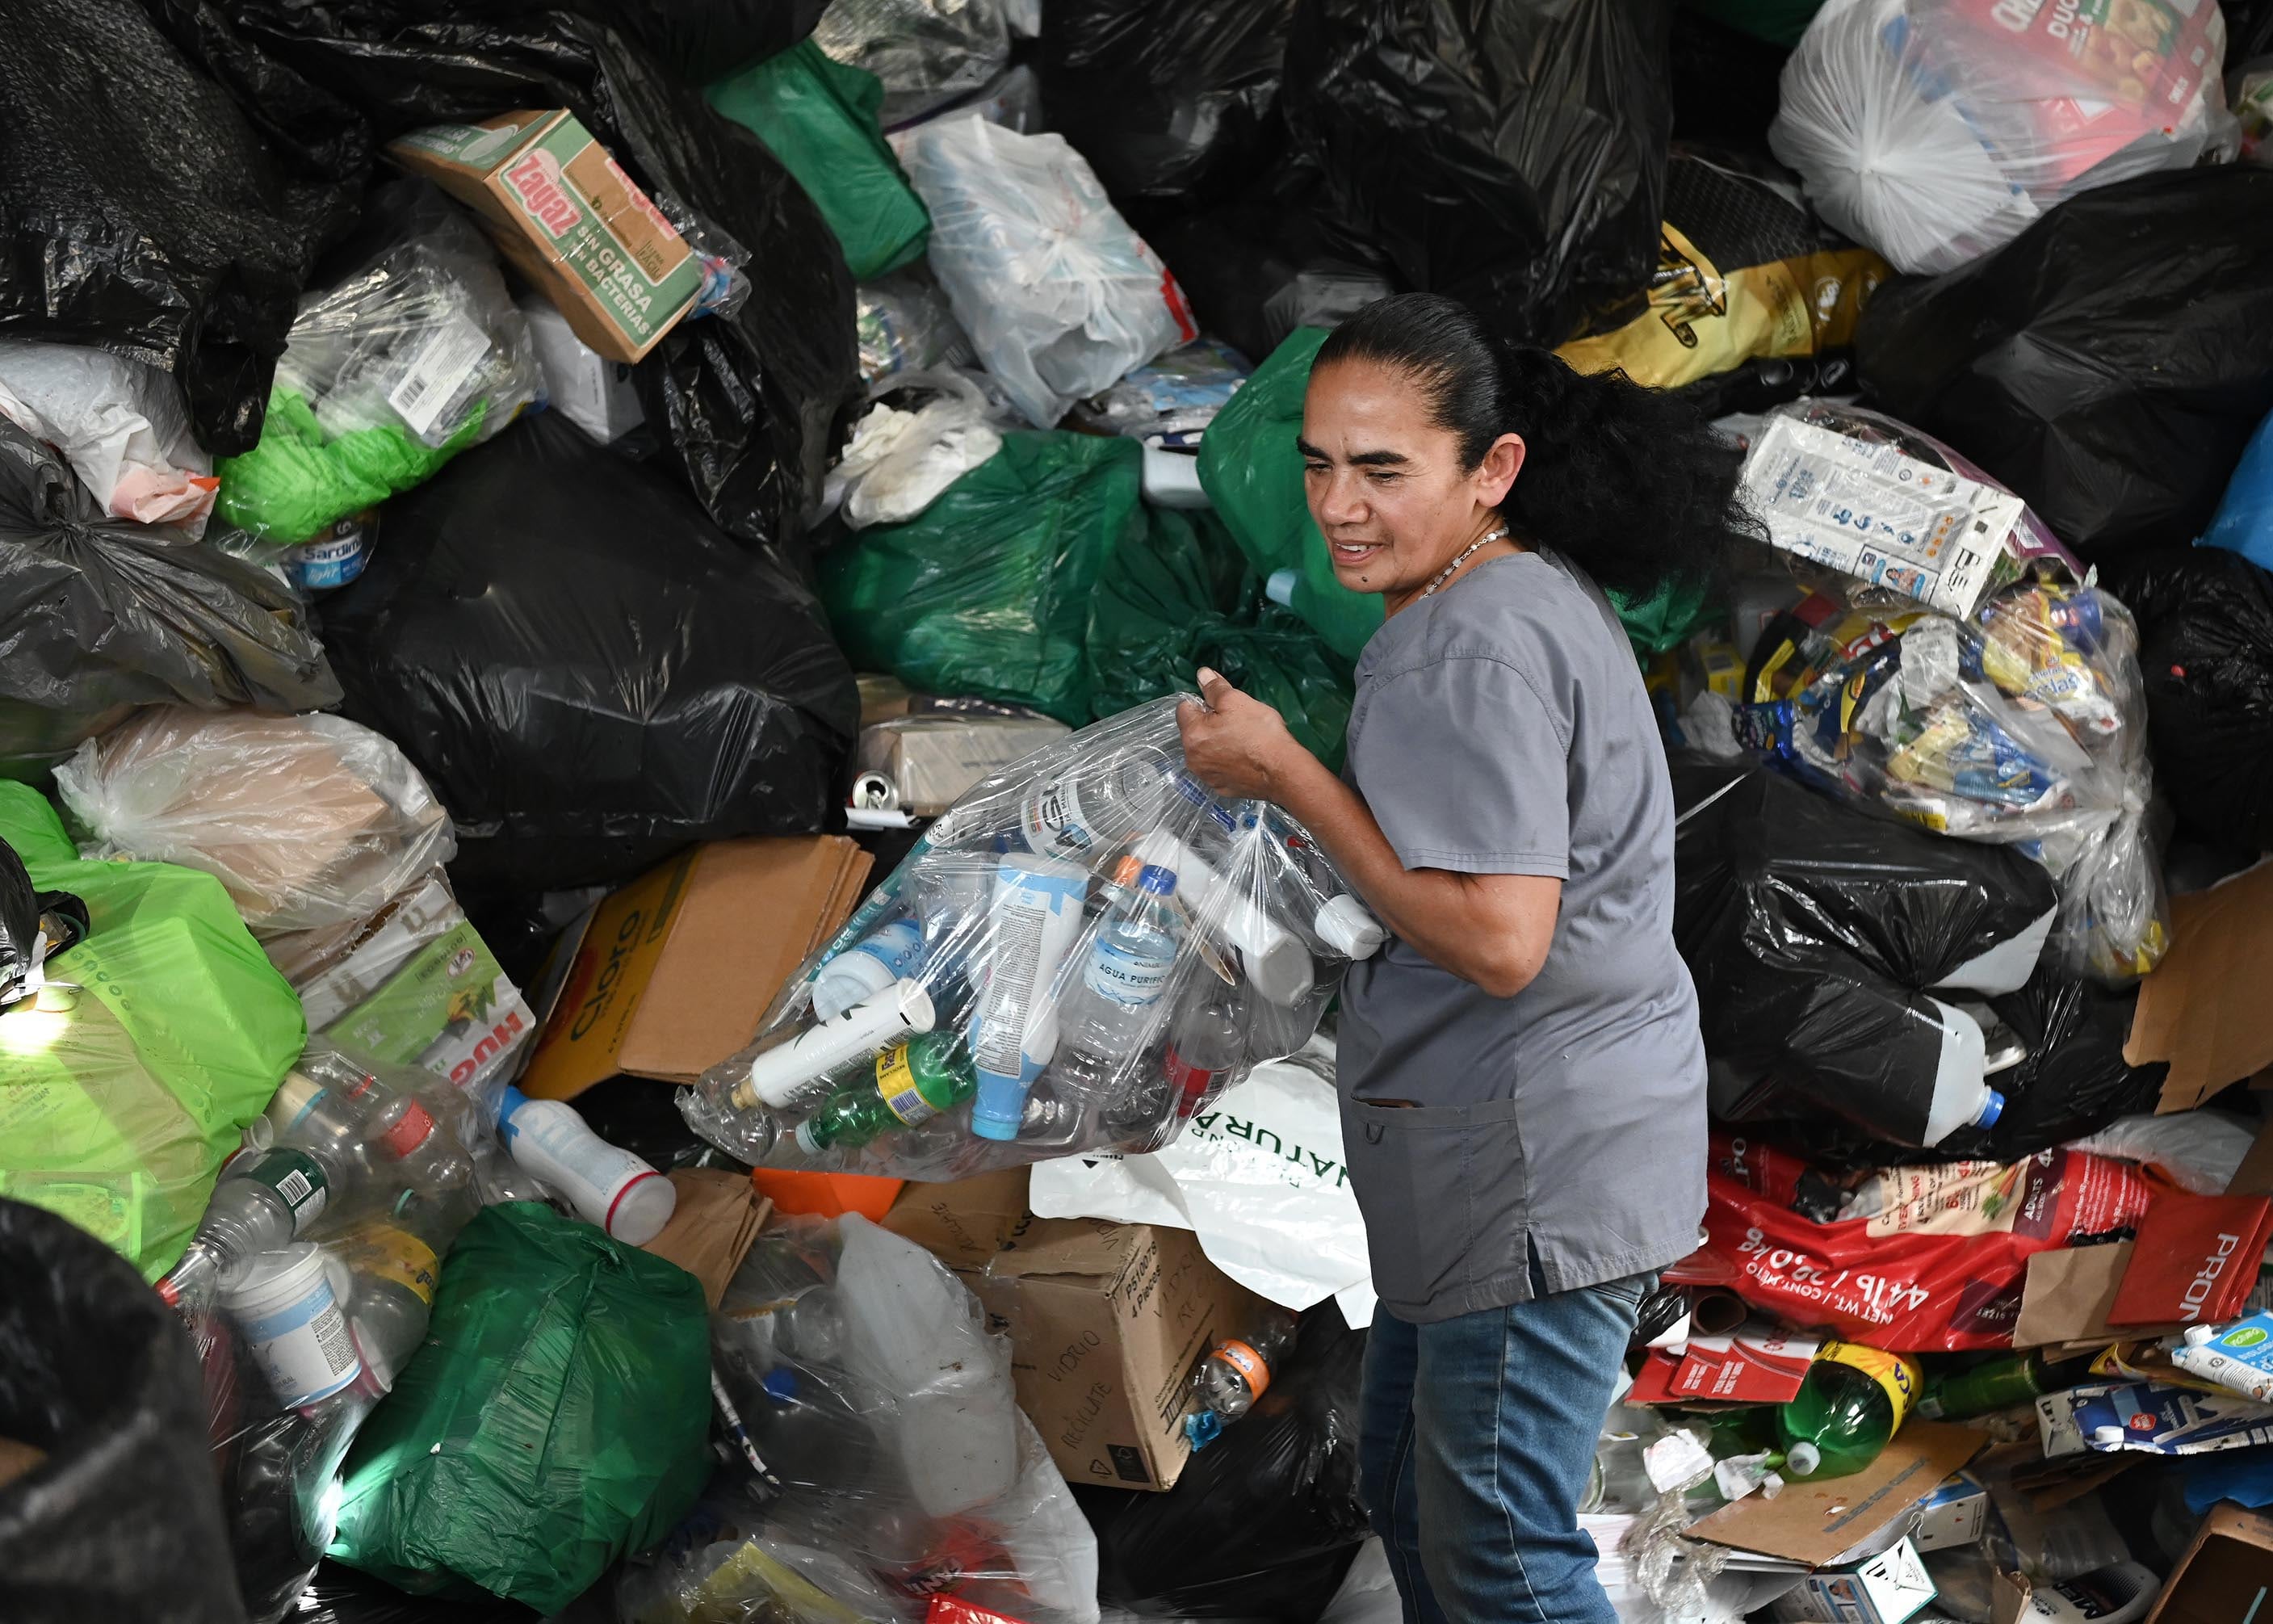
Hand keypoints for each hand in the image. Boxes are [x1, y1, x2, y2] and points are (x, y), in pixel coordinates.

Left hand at [1177, 668, 1307, 801]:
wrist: (1283, 771)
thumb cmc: (1259, 733)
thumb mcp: (1236, 701)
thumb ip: (1214, 688)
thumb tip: (1201, 674)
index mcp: (1192, 734)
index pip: (1184, 708)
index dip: (1202, 702)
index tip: (1221, 705)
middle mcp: (1192, 758)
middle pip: (1194, 732)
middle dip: (1209, 724)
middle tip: (1236, 722)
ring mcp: (1206, 776)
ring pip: (1205, 751)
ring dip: (1216, 743)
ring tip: (1242, 741)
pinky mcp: (1220, 788)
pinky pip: (1218, 768)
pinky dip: (1226, 762)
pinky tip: (1244, 758)